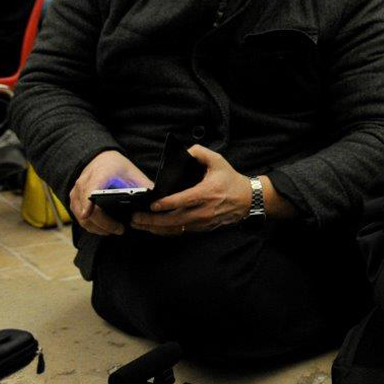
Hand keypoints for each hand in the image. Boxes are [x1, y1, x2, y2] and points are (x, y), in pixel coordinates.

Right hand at [70, 150, 154, 235]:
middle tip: (120, 229)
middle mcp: (83, 184)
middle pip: (87, 209)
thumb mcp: (132, 172)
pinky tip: (104, 228)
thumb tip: (155, 200)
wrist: (101, 159)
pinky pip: (79, 217)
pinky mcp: (74, 200)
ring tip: (114, 231)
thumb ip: (142, 186)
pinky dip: (91, 225)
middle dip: (103, 223)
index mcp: (99, 175)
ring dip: (97, 227)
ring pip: (81, 217)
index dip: (87, 203)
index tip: (88, 213)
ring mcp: (76, 193)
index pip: (89, 190)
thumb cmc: (117, 166)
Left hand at [130, 146, 252, 235]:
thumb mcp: (219, 161)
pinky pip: (182, 232)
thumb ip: (200, 152)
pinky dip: (166, 232)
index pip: (182, 201)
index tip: (151, 204)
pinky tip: (155, 229)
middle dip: (152, 221)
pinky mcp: (203, 228)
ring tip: (140, 225)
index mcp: (206, 193)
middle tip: (135, 218)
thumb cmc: (231, 180)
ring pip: (175, 229)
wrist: (248, 200)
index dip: (165, 204)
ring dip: (156, 229)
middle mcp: (203, 210)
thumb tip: (185, 151)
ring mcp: (203, 222)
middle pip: (173, 220)